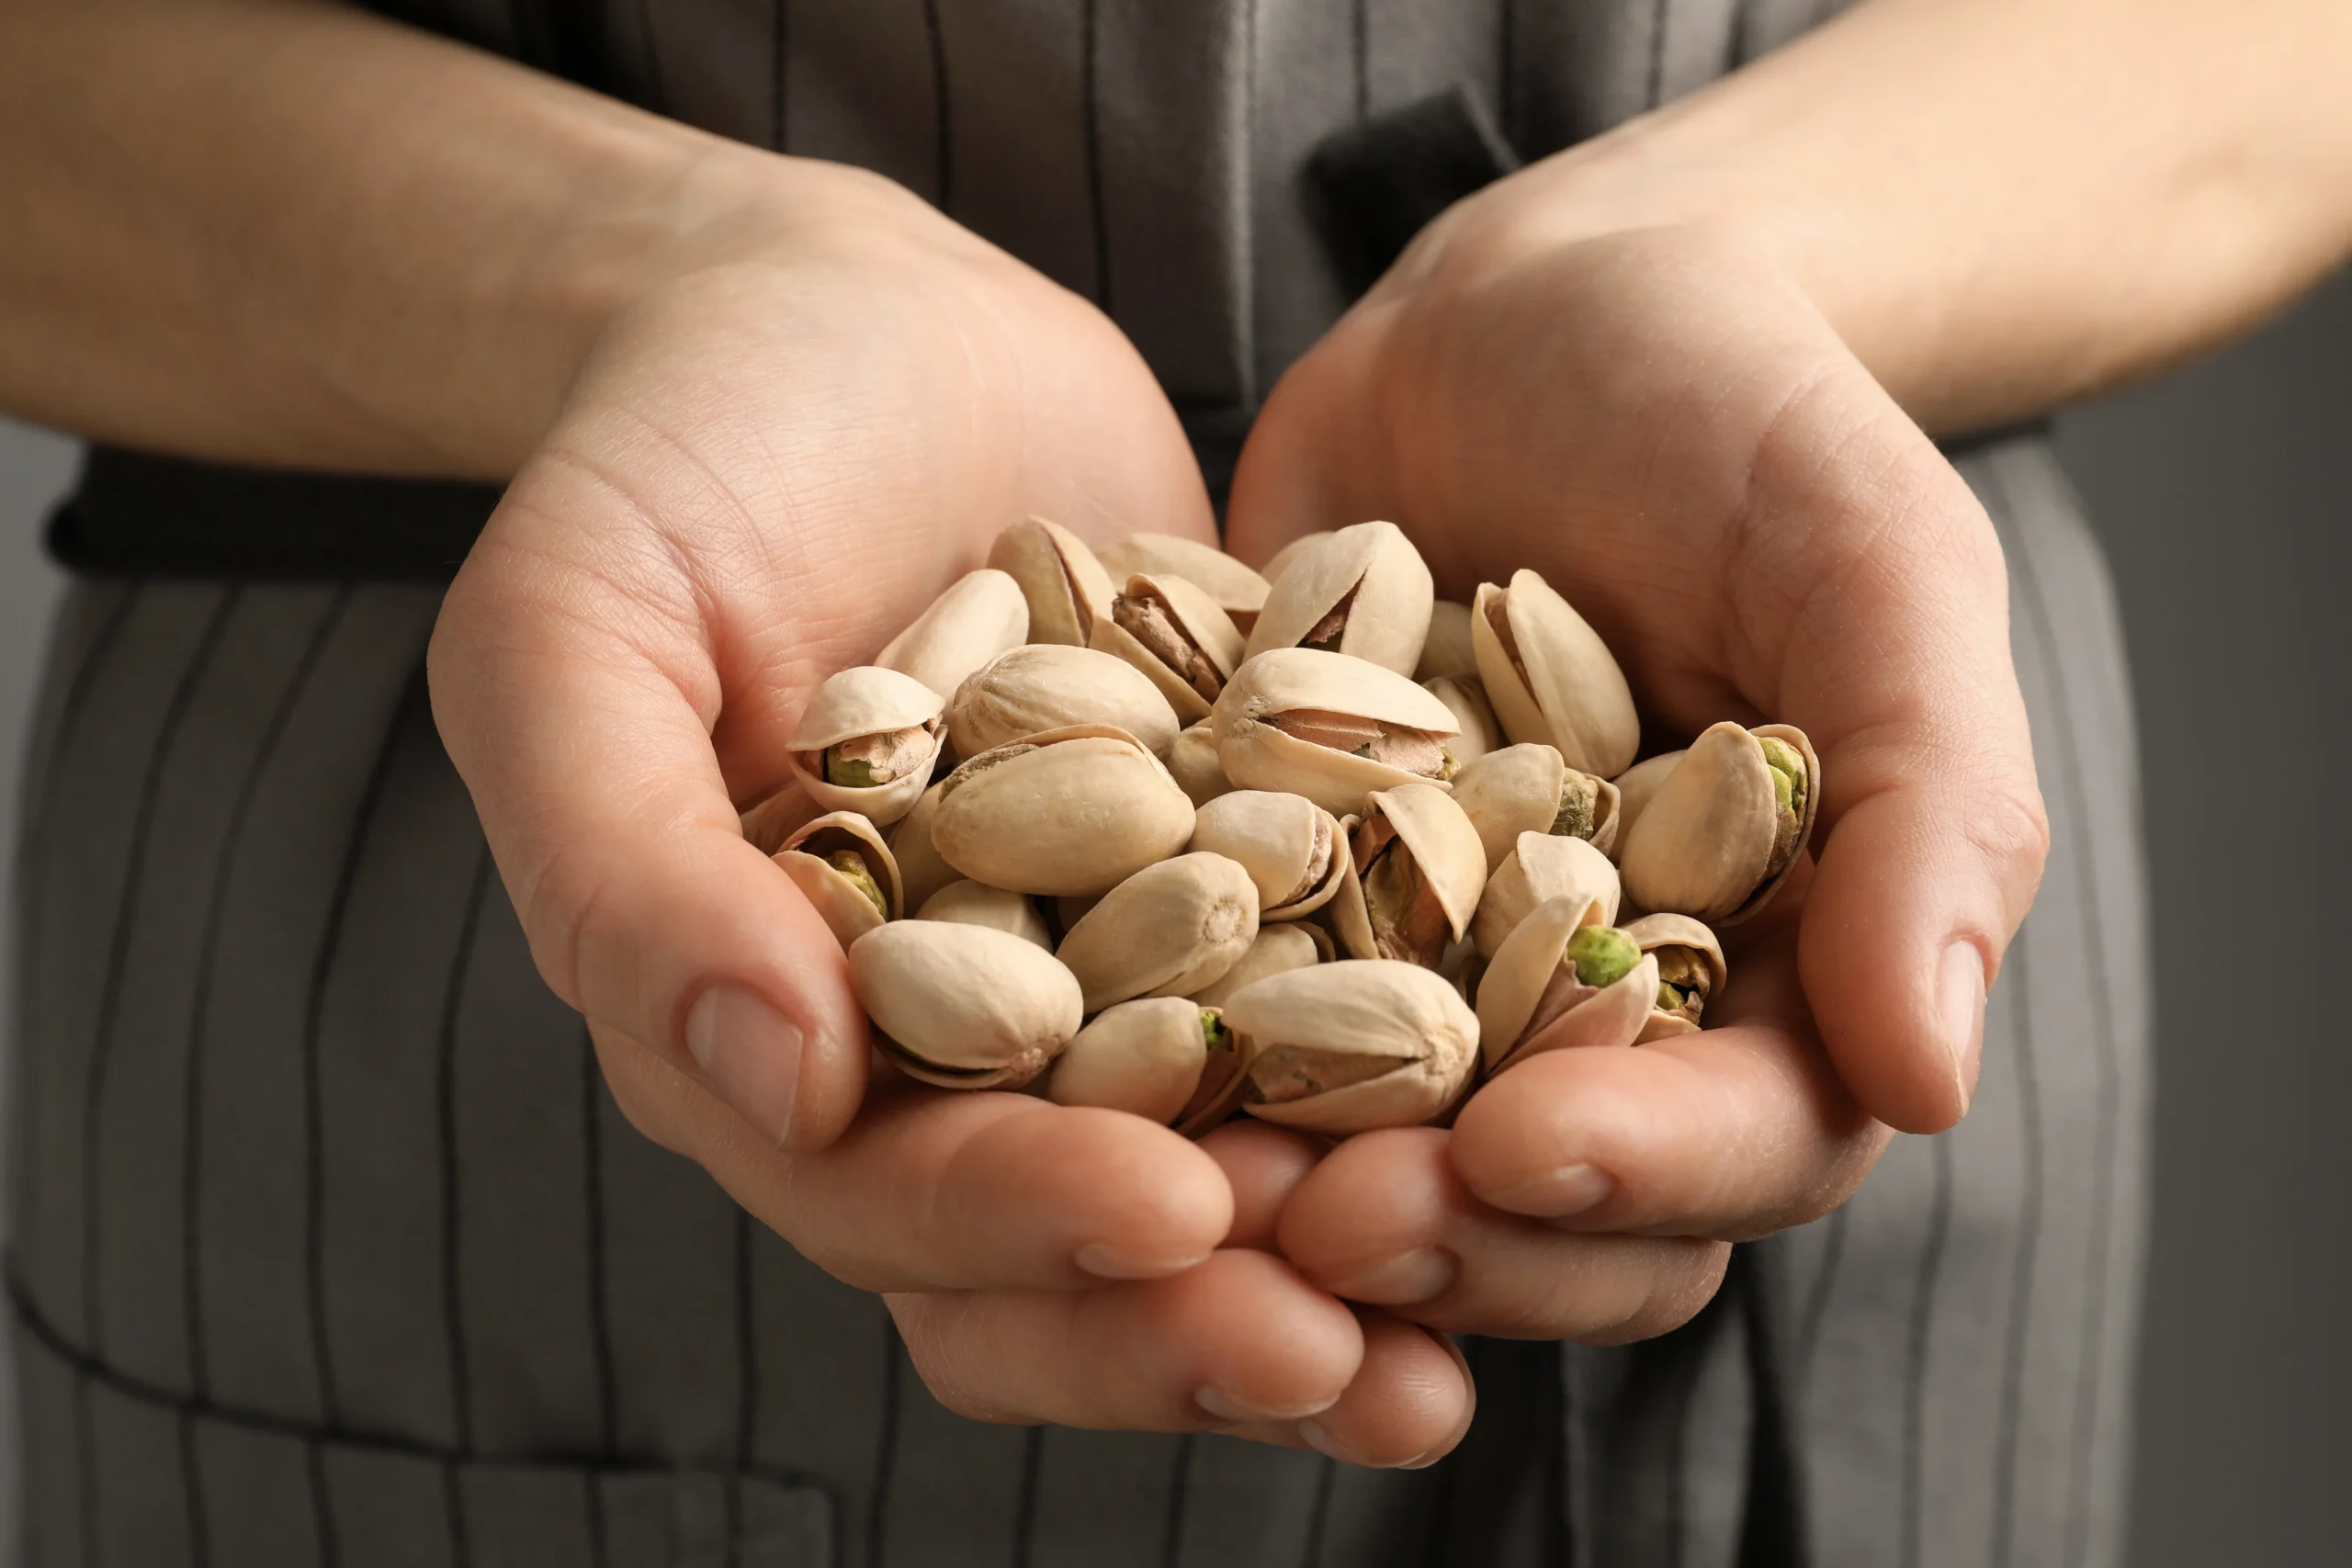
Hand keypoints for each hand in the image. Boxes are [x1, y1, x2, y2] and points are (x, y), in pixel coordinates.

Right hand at [427, 165, 1470, 1459]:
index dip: (1025, 1233)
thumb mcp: (573, 639)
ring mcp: (1106, 964)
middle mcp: (948, 1044)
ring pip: (1227, 1166)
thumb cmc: (670, 462)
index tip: (1174, 1220)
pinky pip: (1344, 995)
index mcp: (772, 1036)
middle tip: (1361, 1355)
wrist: (849, 325)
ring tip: (1475, 1319)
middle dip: (1207, 1312)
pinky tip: (1558, 1091)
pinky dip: (1441, 1063)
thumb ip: (629, 872)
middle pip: (1074, 1246)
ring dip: (1346, 1258)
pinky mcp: (1242, 870)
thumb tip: (778, 1081)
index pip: (890, 1201)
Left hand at [1227, 210, 2045, 1347]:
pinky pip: (1205, 1017)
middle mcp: (1597, 1010)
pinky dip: (1144, 1064)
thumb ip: (1929, 800)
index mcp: (1781, 969)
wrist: (1521, 315)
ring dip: (1282, 1197)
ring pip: (1368, 1156)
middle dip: (1448, 1235)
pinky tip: (1056, 1071)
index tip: (1521, 1154)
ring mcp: (1421, 972)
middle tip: (1318, 1225)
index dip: (1644, 1171)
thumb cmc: (1734, 410)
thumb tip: (1930, 1078)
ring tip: (1184, 1190)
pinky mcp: (1267, 910)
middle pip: (1548, 1207)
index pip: (1749, 1137)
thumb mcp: (1869, 558)